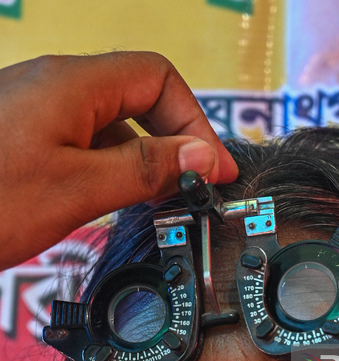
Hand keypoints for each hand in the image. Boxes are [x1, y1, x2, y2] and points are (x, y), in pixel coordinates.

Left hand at [0, 52, 238, 268]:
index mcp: (72, 85)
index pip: (157, 78)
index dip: (195, 122)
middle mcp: (54, 87)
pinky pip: (82, 142)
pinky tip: (112, 203)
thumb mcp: (78, 190)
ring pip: (110, 123)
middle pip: (137, 97)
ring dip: (142, 159)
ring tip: (159, 203)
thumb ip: (146, 169)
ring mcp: (35, 112)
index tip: (214, 169)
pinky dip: (109, 169)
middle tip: (194, 188)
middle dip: (174, 139)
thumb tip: (203, 155)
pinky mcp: (23, 139)